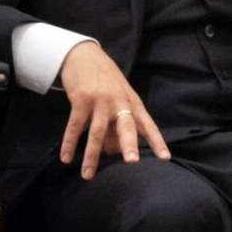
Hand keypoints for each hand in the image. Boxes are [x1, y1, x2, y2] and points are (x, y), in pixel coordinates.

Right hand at [57, 41, 168, 178]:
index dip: (157, 141)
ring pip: (98, 132)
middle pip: (127, 126)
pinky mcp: (81, 99)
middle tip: (132, 162)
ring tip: (88, 175)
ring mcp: (100, 100)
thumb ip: (120, 122)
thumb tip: (116, 150)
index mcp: (133, 103)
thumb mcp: (119, 98)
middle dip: (129, 144)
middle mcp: (120, 102)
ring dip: (92, 155)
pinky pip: (75, 126)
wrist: (84, 55)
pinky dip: (70, 143)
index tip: (165, 158)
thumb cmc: (105, 81)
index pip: (148, 125)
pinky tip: (66, 157)